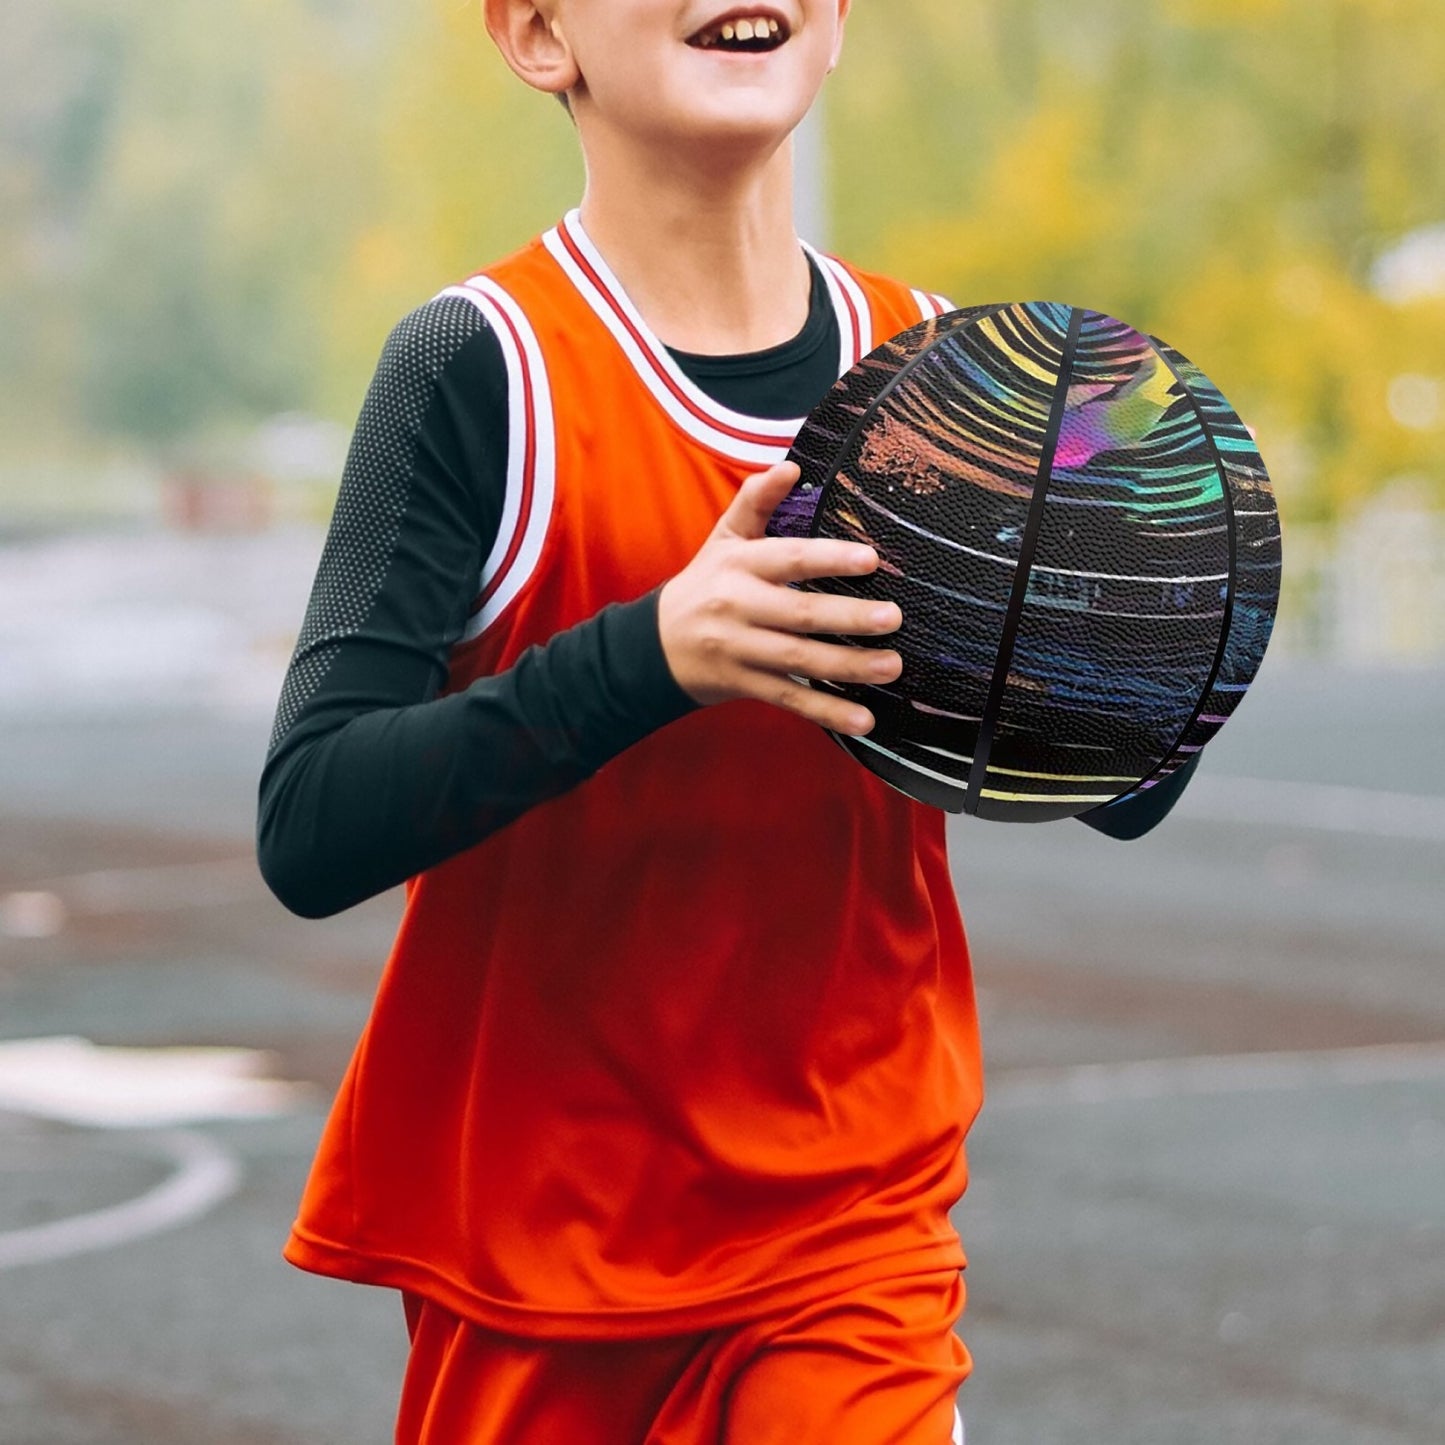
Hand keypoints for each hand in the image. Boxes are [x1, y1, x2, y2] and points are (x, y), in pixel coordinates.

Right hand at [657, 462, 902, 735]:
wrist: (655, 645)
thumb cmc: (706, 583)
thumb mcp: (724, 538)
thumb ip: (757, 501)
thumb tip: (791, 465)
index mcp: (739, 565)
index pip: (787, 558)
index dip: (827, 558)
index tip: (871, 559)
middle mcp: (738, 607)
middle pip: (799, 613)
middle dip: (849, 617)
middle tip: (894, 618)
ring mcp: (741, 650)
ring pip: (799, 660)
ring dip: (849, 666)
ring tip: (892, 666)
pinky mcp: (746, 685)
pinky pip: (790, 699)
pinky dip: (827, 711)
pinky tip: (863, 719)